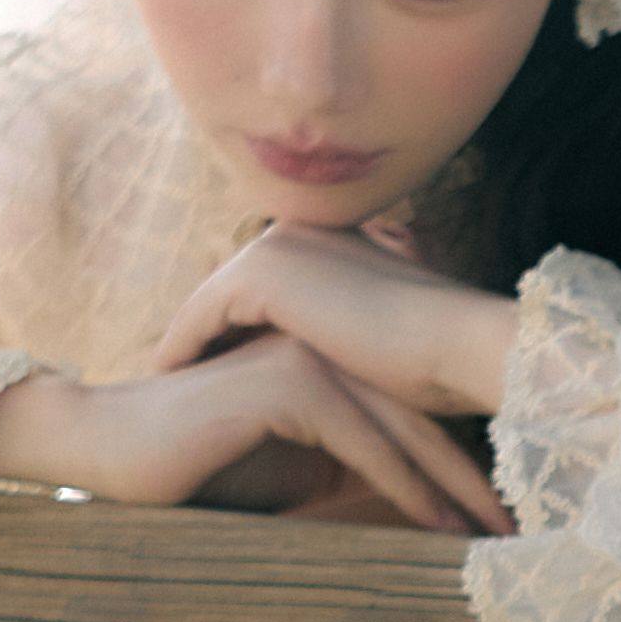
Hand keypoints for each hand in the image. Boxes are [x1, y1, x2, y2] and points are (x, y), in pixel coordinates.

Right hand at [0, 345, 498, 531]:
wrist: (111, 452)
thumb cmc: (195, 469)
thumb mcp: (292, 473)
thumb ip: (347, 470)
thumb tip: (416, 507)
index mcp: (326, 359)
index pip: (409, 411)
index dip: (459, 464)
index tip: (500, 513)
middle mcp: (322, 348)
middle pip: (418, 416)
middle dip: (473, 475)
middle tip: (521, 526)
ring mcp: (305, 359)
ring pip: (400, 428)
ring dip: (453, 485)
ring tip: (495, 534)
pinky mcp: (286, 385)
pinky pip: (362, 443)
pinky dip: (405, 486)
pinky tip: (441, 526)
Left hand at [147, 225, 527, 421]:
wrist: (462, 348)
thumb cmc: (442, 363)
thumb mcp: (383, 344)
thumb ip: (350, 338)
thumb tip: (337, 366)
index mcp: (330, 237)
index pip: (263, 289)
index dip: (234, 335)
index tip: (209, 377)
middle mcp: (298, 230)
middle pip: (227, 293)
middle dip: (199, 339)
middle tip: (165, 383)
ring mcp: (277, 246)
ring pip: (208, 305)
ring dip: (182, 346)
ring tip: (158, 391)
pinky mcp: (261, 275)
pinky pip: (198, 321)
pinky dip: (179, 353)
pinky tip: (164, 390)